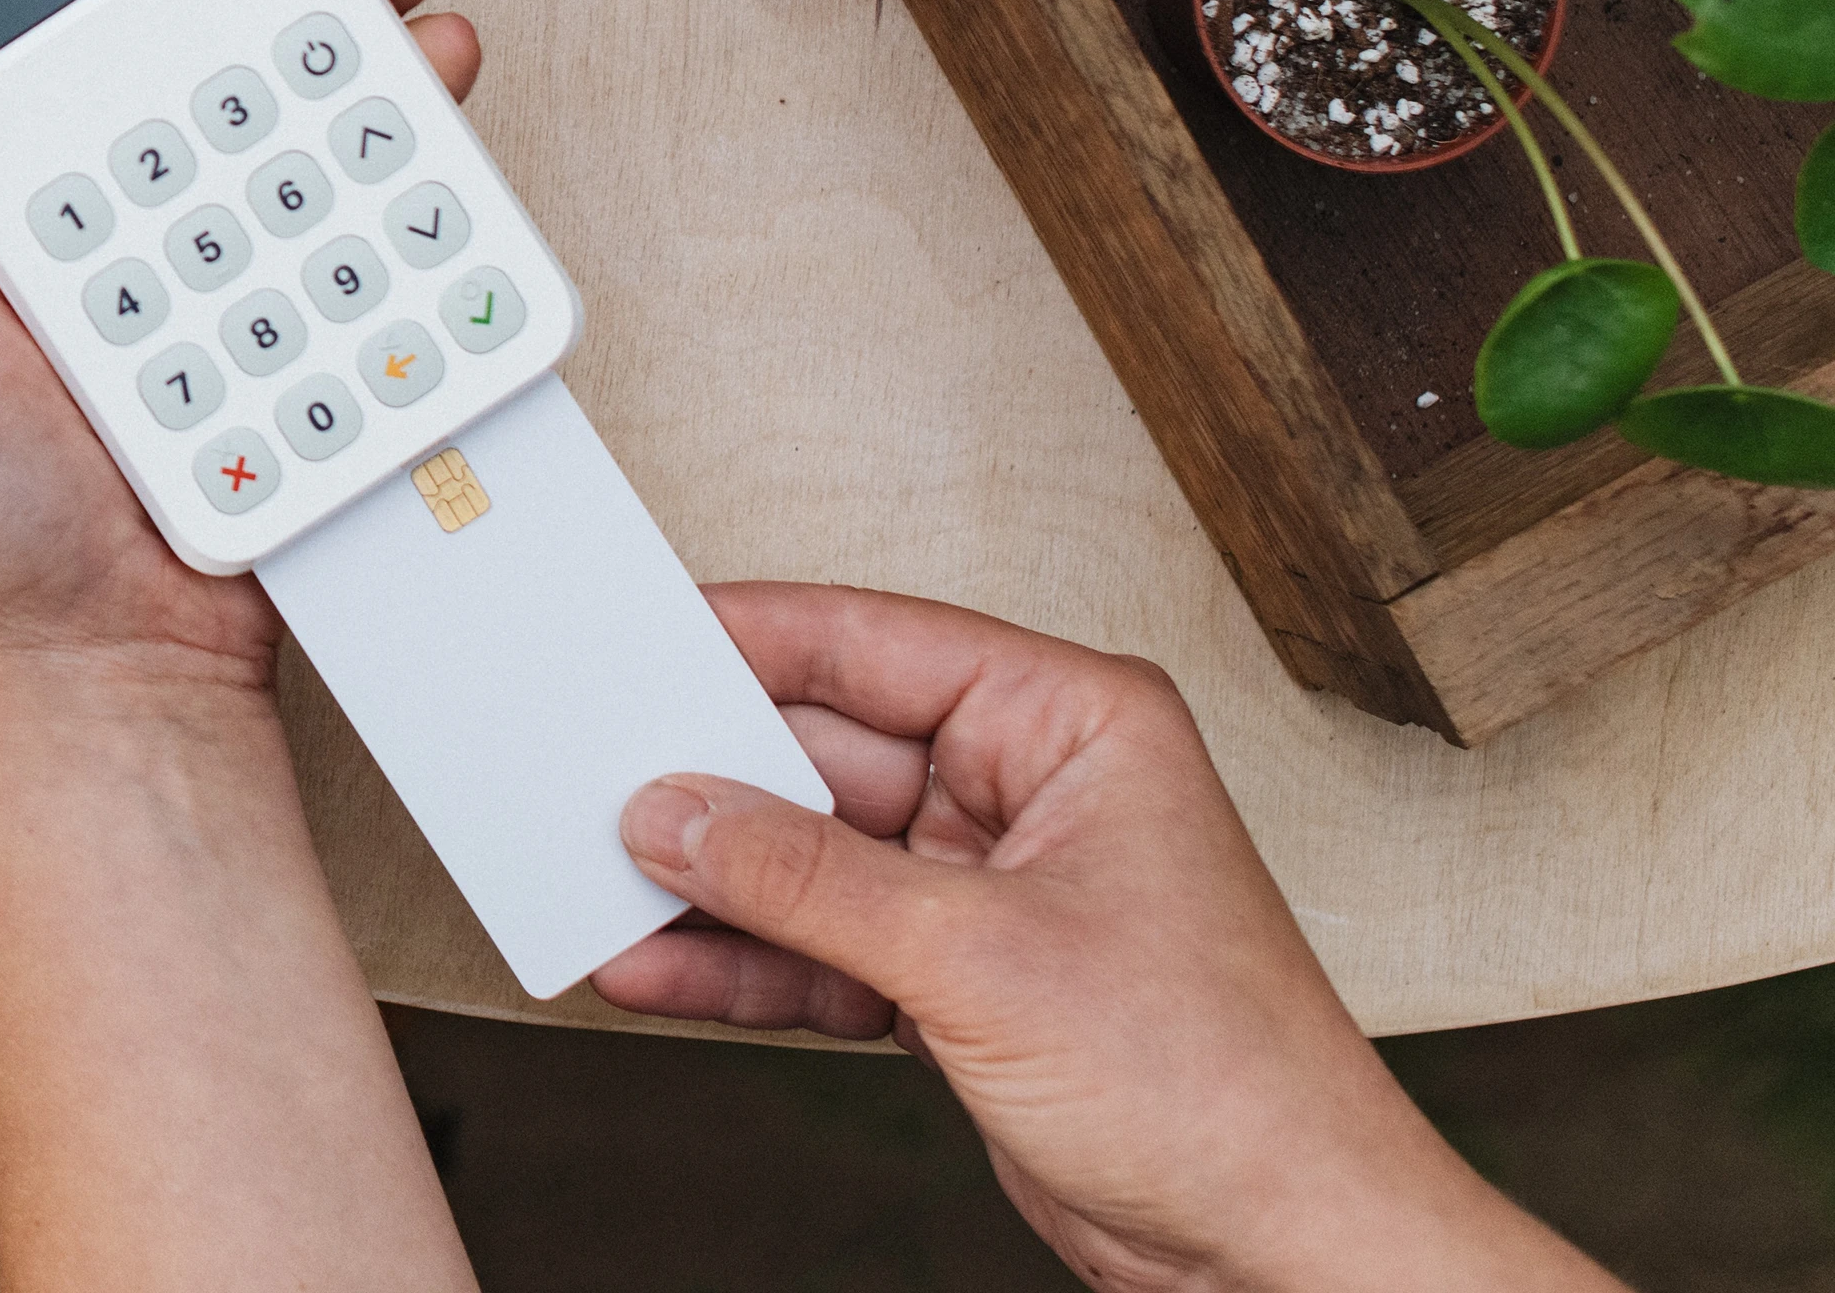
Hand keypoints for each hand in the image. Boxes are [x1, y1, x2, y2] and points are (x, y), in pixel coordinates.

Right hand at [598, 586, 1612, 1292]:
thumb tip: (678, 814)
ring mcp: (989, 888)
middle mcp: (1027, 791)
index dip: (747, 637)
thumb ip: (809, 879)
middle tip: (586, 780)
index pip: (875, 646)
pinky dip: (743, 964)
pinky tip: (656, 968)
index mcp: (1071, 724)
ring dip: (710, 885)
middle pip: (824, 752)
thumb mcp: (982, 958)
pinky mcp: (958, 981)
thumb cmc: (1222, 1084)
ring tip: (597, 885)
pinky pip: (820, 947)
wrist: (1282, 1247)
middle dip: (709, 781)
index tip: (636, 637)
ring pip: (809, 857)